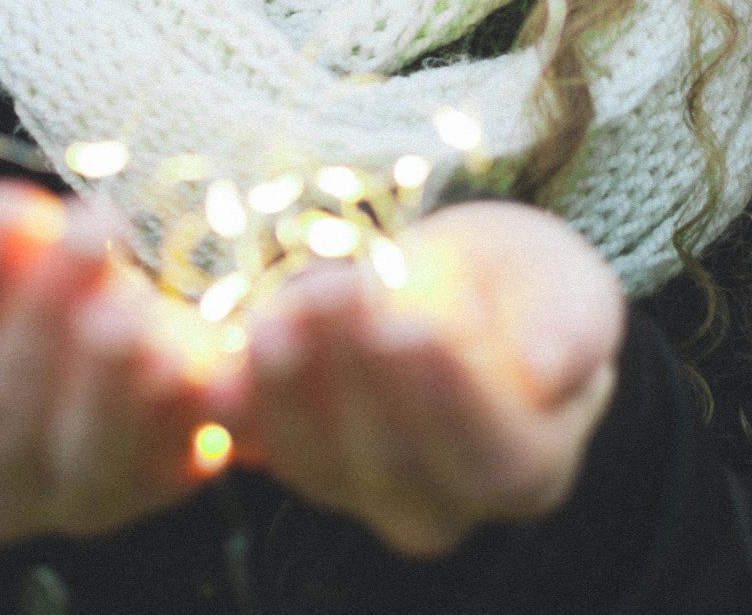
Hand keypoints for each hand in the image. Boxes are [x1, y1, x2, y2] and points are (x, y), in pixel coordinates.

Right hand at [0, 183, 229, 542]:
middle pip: (2, 415)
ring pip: (86, 455)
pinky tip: (190, 355)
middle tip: (86, 229)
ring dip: (110, 371)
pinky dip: (183, 409)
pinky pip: (171, 458)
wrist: (96, 289)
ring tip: (130, 295)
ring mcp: (69, 495)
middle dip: (44, 315)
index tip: (3, 215)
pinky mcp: (153, 481)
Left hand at [241, 202, 624, 557]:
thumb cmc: (523, 288)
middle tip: (335, 295)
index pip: (495, 456)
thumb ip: (571, 323)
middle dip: (356, 379)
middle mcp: (444, 500)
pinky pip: (256, 445)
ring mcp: (358, 487)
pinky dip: (233, 409)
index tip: (414, 325)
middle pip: (393, 472)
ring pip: (317, 466)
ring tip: (276, 312)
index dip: (451, 399)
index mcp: (529, 462)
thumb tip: (550, 368)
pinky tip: (213, 368)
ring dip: (287, 388)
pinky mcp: (294, 451)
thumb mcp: (567, 283)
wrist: (458, 288)